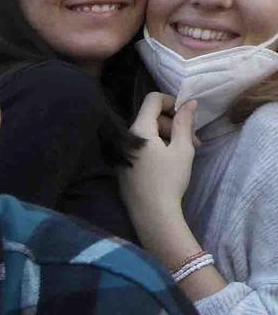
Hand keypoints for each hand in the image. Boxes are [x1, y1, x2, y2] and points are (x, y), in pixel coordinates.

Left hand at [121, 92, 200, 249]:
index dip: (171, 101)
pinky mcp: (122, 166)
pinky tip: (170, 161)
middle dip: (173, 124)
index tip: (186, 115)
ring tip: (187, 151)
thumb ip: (184, 122)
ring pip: (147, 134)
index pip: (152, 100)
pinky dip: (156, 148)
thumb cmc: (169, 179)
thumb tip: (189, 102)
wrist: (152, 213)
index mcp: (138, 130)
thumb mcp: (182, 148)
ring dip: (167, 137)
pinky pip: (140, 148)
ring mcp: (121, 153)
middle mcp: (125, 139)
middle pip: (150, 118)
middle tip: (194, 140)